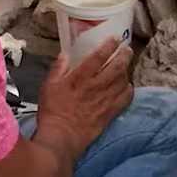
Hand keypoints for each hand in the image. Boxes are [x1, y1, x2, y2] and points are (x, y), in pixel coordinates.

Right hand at [36, 38, 132, 156]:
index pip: (99, 57)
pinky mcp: (110, 112)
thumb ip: (58, 69)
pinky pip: (125, 98)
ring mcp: (105, 100)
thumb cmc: (52, 111)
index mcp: (80, 78)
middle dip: (124, 55)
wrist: (61, 136)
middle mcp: (96, 86)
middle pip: (117, 66)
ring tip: (127, 65)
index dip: (109, 46)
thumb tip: (65, 55)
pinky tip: (127, 86)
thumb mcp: (48, 86)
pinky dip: (128, 90)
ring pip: (123, 80)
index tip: (115, 39)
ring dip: (127, 70)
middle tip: (127, 49)